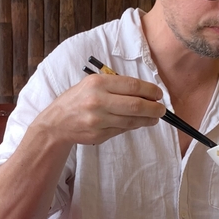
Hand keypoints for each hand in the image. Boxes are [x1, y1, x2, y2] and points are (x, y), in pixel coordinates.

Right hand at [35, 72, 164, 145]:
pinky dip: (133, 126)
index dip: (150, 91)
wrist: (56, 123)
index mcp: (98, 84)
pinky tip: (138, 123)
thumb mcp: (92, 84)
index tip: (159, 94)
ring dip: (147, 119)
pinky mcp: (99, 135)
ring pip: (131, 120)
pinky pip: (122, 130)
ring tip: (154, 118)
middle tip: (162, 109)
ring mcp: (98, 120)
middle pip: (135, 105)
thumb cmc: (77, 100)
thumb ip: (116, 87)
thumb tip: (144, 93)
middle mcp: (98, 101)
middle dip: (153, 108)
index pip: (132, 86)